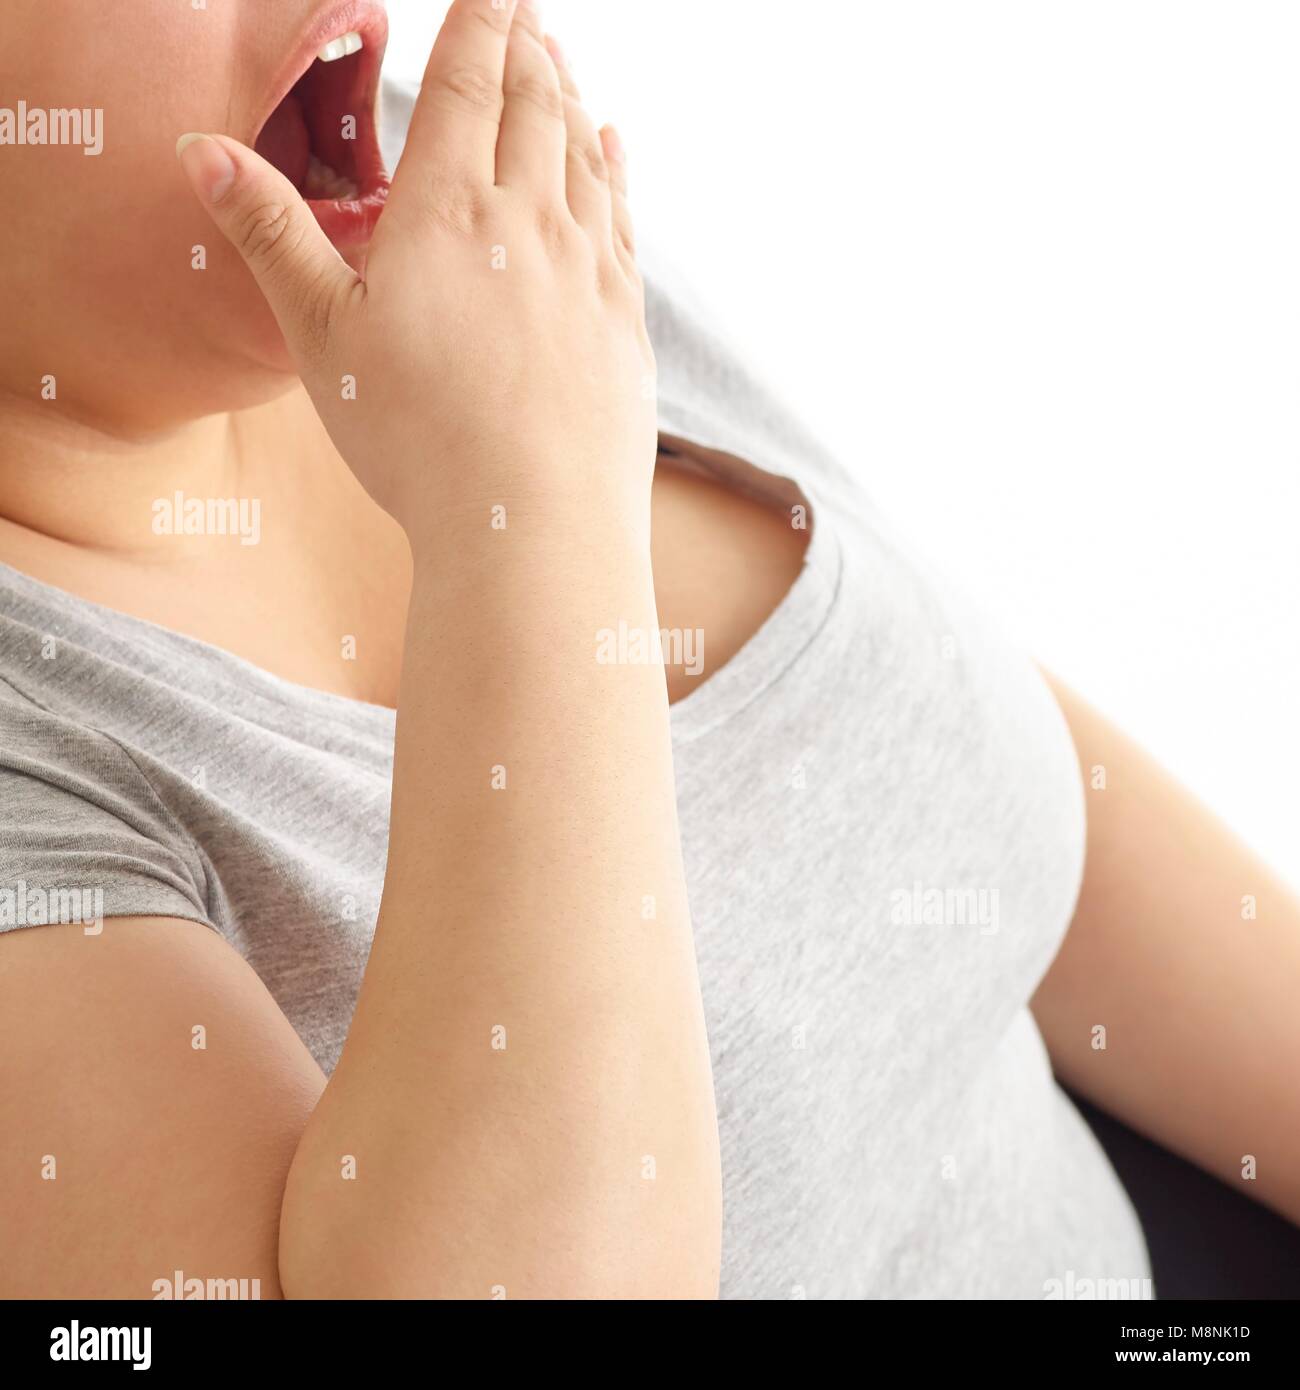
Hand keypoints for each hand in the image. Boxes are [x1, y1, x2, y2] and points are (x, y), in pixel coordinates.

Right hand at [177, 0, 655, 549]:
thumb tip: (205, 149)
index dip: (479, 23)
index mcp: (450, 212)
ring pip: (583, 154)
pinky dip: (616, 169)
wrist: (533, 526)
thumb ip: (271, 234)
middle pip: (534, 106)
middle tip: (526, 10)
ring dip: (570, 96)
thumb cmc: (418, 439)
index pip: (467, 85)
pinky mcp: (623, 319)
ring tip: (561, 62)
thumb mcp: (320, 337)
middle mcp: (530, 222)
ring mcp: (588, 269)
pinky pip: (624, 218)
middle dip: (526, 48)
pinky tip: (614, 147)